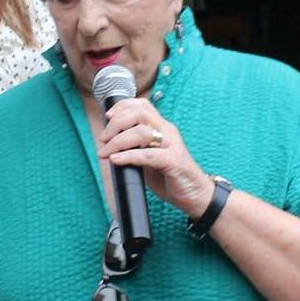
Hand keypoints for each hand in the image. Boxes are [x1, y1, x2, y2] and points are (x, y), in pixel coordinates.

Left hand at [99, 97, 215, 218]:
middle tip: (104, 139)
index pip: (142, 105)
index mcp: (162, 127)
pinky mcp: (175, 162)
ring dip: (118, 141)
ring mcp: (172, 145)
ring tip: (106, 153)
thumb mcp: (149, 157)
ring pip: (142, 132)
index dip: (122, 106)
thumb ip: (135, 147)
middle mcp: (168, 132)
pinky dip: (129, 156)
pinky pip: (149, 155)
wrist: (196, 195)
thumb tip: (108, 144)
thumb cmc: (170, 177)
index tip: (107, 117)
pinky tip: (116, 160)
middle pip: (139, 113)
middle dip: (116, 123)